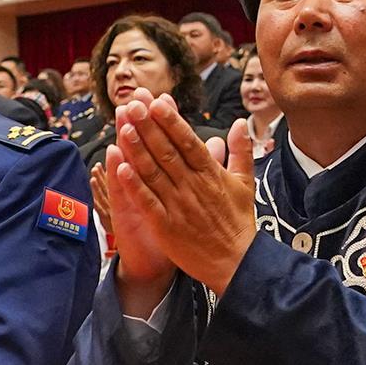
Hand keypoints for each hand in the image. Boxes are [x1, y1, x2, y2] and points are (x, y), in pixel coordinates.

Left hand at [109, 97, 257, 293]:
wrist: (237, 263)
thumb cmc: (239, 222)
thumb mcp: (245, 182)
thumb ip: (240, 151)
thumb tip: (239, 123)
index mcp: (210, 174)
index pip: (188, 141)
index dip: (171, 121)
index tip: (157, 101)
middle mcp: (193, 186)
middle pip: (167, 151)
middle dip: (149, 126)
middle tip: (133, 103)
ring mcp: (178, 206)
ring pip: (153, 172)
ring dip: (137, 149)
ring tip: (123, 126)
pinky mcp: (166, 226)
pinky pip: (147, 201)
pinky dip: (134, 185)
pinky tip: (120, 167)